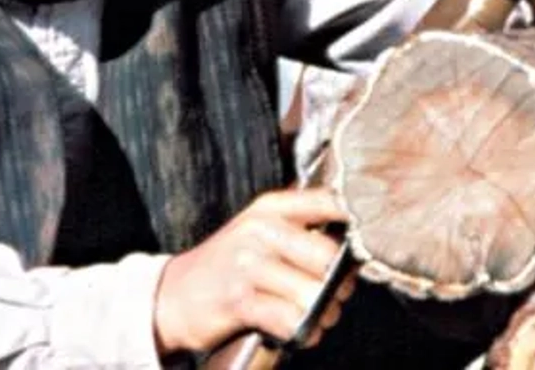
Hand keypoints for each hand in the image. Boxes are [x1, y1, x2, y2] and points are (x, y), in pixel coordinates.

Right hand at [152, 186, 357, 355]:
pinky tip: (302, 331)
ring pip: (312, 291)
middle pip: (328, 256)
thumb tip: (352, 245)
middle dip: (339, 282)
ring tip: (321, 315)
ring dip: (324, 311)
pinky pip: (290, 318)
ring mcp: (248, 264)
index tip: (365, 243)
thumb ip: (300, 228)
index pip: (329, 203)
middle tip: (338, 294)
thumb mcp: (257, 231)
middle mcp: (260, 230)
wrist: (170, 297)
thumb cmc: (225, 265)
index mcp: (270, 208)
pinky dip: (303, 330)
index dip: (357, 222)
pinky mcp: (240, 300)